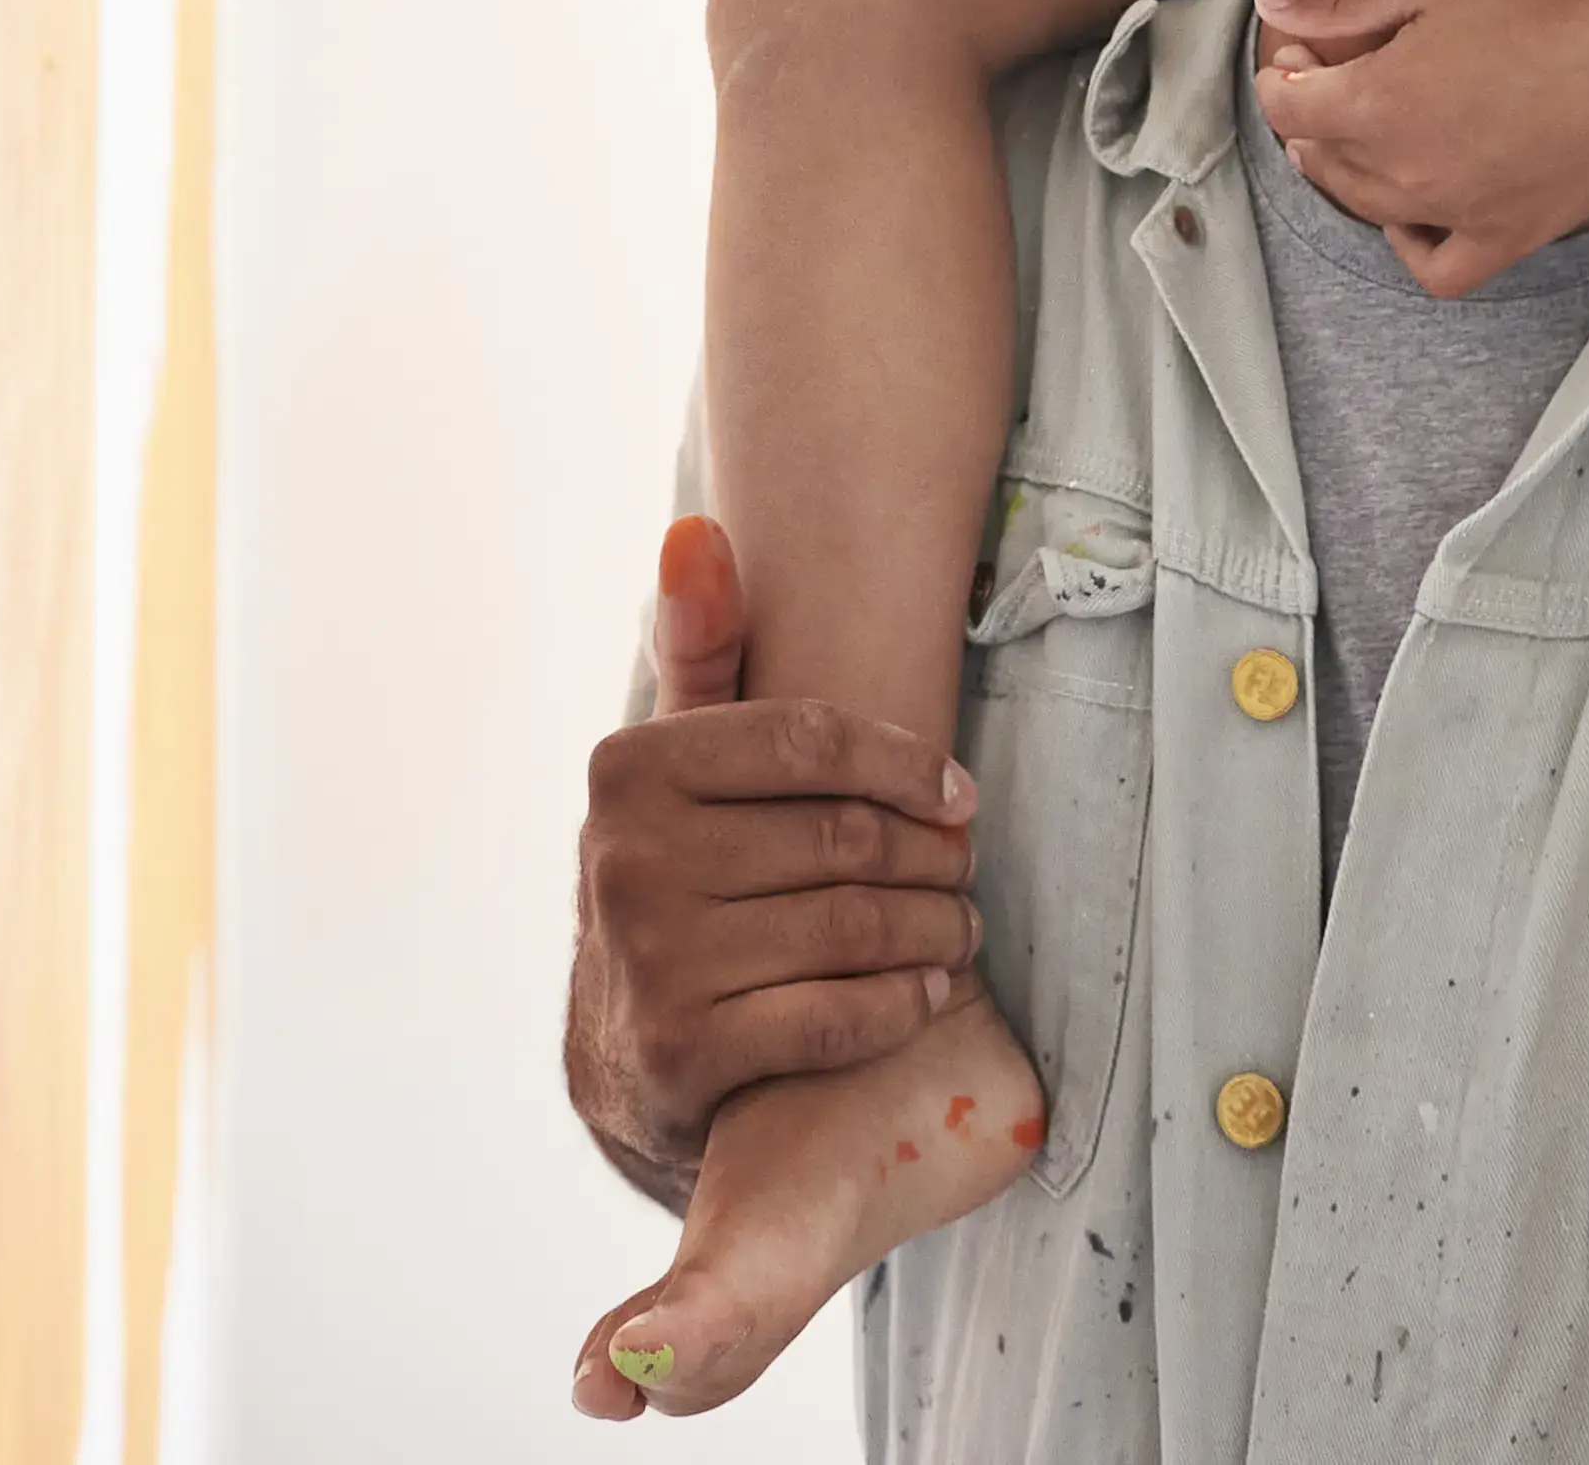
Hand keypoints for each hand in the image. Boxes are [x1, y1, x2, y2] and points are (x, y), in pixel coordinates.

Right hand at [560, 519, 983, 1188]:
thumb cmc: (677, 879)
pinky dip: (898, 1004)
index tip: (960, 791)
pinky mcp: (683, 1053)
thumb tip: (696, 532)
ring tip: (961, 928)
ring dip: (934, 929)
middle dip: (931, 856)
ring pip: (853, 926)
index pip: (809, 739)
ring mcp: (653, 960)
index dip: (906, 762)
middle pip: (845, 838)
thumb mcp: (672, 767)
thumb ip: (697, 653)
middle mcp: (629, 858)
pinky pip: (834, 1016)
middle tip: (967, 869)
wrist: (621, 1055)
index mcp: (631, 769)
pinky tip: (922, 991)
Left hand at [1250, 0, 1588, 294]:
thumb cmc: (1541, 0)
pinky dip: (1412, 246)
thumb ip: (1340, 1)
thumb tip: (1268, 7)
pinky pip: (1439, 269)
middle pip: (1322, 154)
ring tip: (1359, 133)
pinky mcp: (1510, 235)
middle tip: (1328, 76)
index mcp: (1374, 106)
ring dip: (1346, 170)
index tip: (1300, 49)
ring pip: (1368, 207)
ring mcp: (1457, 213)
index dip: (1283, 72)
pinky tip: (1411, 214)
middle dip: (1311, 115)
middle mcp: (1404, 173)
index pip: (1286, 104)